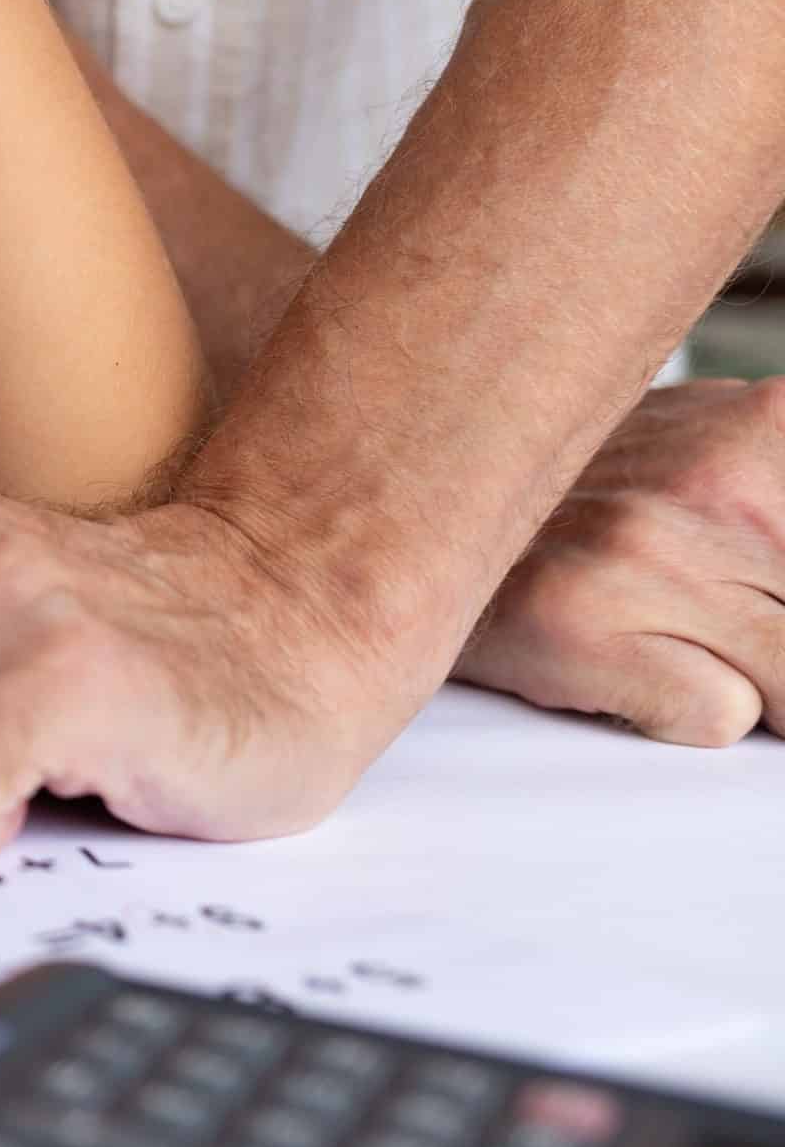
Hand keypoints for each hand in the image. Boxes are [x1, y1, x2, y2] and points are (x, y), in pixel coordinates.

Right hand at [458, 378, 784, 742]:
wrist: (399, 500)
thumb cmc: (583, 507)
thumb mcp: (725, 467)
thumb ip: (779, 518)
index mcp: (772, 428)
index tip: (762, 606)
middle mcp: (720, 478)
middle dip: (770, 640)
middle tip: (700, 611)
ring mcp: (648, 551)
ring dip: (744, 680)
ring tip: (662, 630)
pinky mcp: (580, 621)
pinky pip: (715, 718)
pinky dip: (675, 708)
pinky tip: (614, 656)